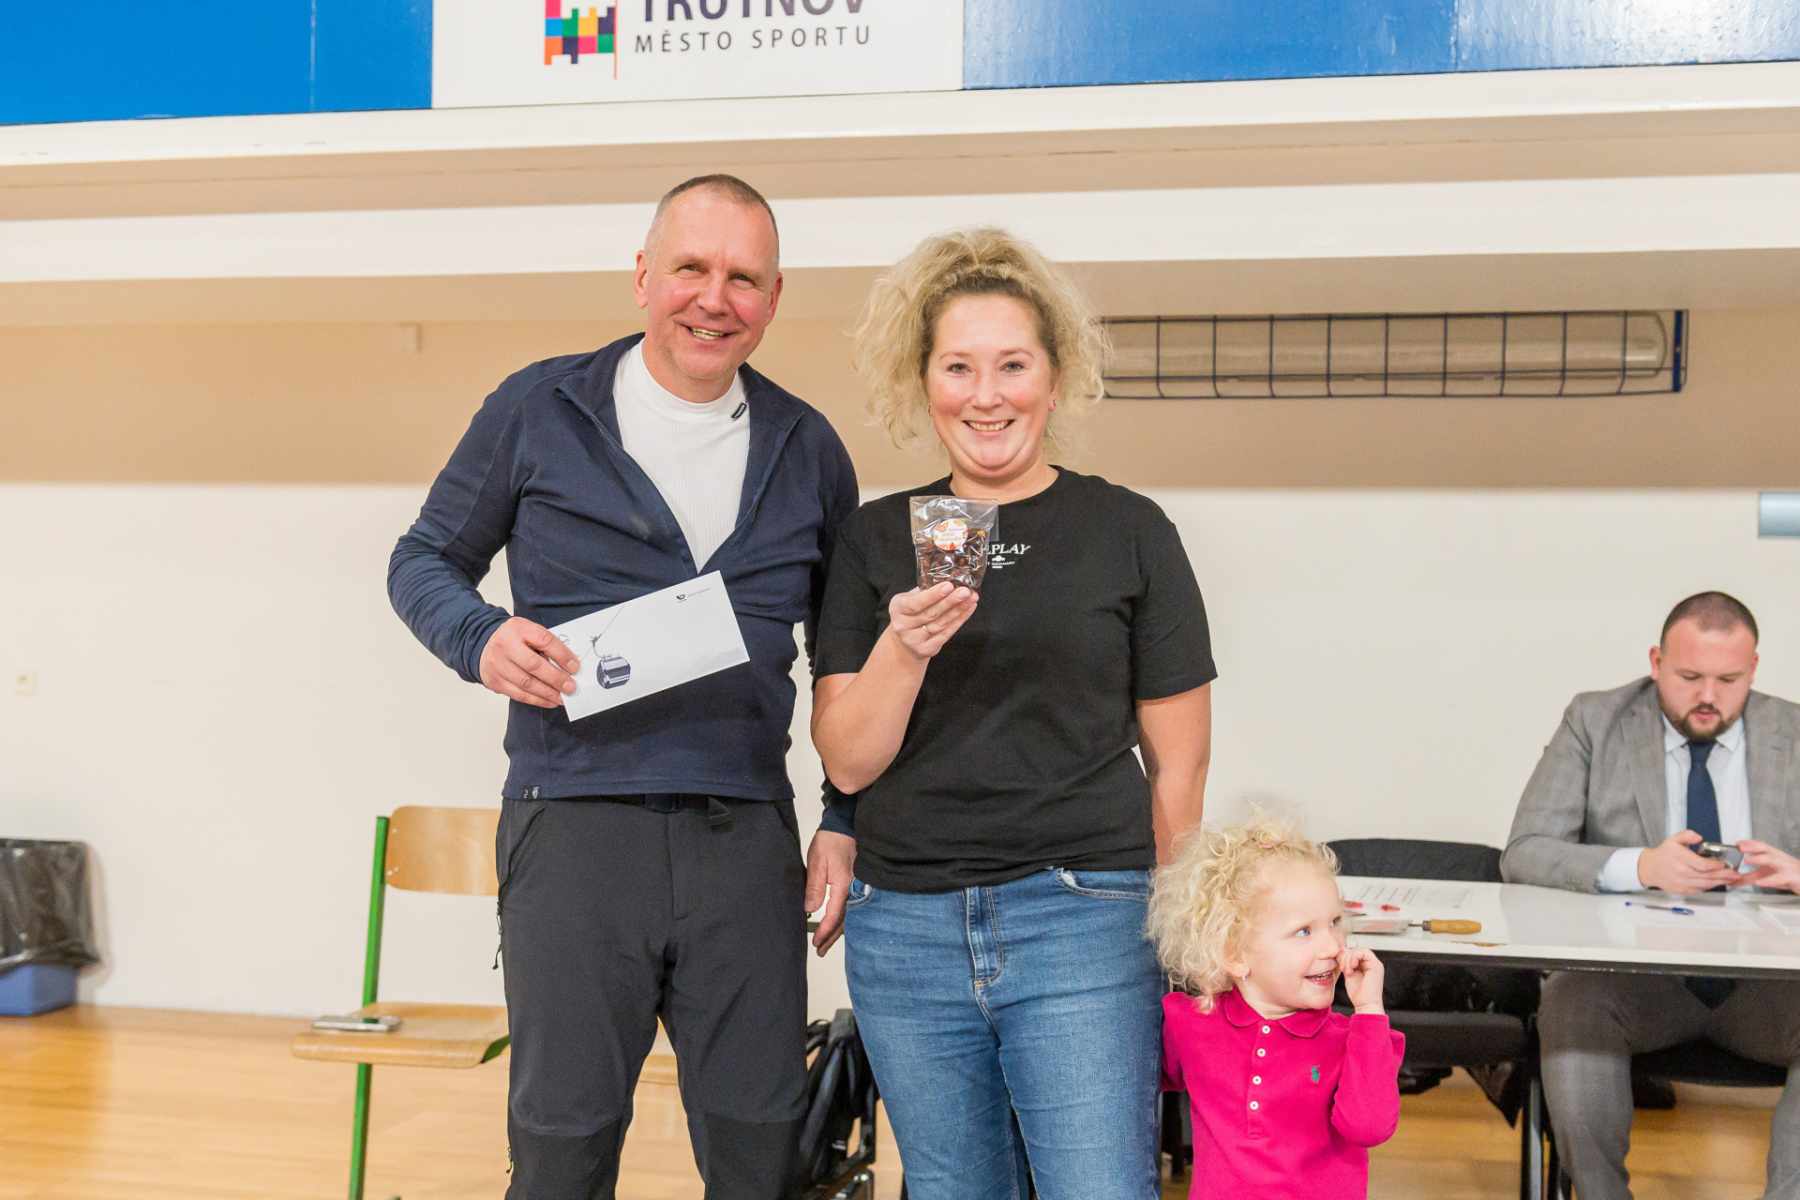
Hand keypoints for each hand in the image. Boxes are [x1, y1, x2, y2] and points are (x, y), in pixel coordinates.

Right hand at [478, 616, 578, 707]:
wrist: (484, 643)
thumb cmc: (514, 638)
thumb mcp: (529, 631)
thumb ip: (547, 644)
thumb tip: (569, 665)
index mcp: (518, 628)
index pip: (544, 641)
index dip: (562, 655)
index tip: (575, 667)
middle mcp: (505, 645)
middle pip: (534, 665)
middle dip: (556, 678)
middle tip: (571, 686)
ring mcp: (498, 664)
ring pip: (526, 683)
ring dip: (548, 693)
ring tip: (563, 697)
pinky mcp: (495, 681)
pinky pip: (519, 694)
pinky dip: (537, 700)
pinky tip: (549, 701)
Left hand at [804, 830, 856, 954]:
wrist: (845, 825)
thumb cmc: (831, 840)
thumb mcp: (817, 861)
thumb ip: (815, 886)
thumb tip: (810, 909)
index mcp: (844, 885)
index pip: (834, 915)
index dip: (825, 931)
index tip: (816, 942)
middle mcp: (856, 889)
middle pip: (845, 920)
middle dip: (832, 937)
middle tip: (820, 950)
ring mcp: (860, 887)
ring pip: (851, 915)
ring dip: (839, 930)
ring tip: (827, 942)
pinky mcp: (860, 884)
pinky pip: (854, 907)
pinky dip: (846, 919)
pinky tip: (840, 924)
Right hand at [886, 583, 977, 660]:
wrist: (904, 641)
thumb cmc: (911, 613)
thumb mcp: (911, 598)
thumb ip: (925, 590)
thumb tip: (950, 578)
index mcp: (898, 608)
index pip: (916, 603)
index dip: (933, 595)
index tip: (949, 586)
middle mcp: (902, 625)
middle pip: (931, 613)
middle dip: (951, 601)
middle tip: (965, 591)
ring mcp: (913, 640)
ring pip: (941, 623)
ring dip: (958, 610)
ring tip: (971, 599)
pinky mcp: (926, 649)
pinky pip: (946, 634)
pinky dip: (959, 621)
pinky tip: (968, 609)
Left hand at [1340, 947, 1384, 1014]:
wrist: (1366, 1005)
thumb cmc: (1358, 994)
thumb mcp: (1349, 974)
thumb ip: (1347, 963)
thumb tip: (1342, 951)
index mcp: (1366, 966)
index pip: (1354, 953)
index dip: (1345, 956)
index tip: (1340, 967)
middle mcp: (1372, 964)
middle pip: (1356, 950)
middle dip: (1345, 958)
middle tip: (1342, 969)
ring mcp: (1375, 964)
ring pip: (1359, 950)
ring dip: (1349, 959)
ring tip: (1347, 972)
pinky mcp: (1376, 965)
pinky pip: (1363, 952)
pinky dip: (1354, 958)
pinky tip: (1352, 969)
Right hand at [1637, 830, 1744, 893]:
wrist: (1650, 868)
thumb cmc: (1663, 855)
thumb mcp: (1673, 839)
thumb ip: (1686, 835)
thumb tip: (1698, 837)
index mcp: (1680, 858)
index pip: (1702, 865)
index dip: (1716, 866)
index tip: (1725, 864)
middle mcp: (1681, 872)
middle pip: (1707, 876)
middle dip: (1724, 875)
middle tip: (1735, 873)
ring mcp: (1682, 882)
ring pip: (1706, 884)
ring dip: (1720, 882)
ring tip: (1731, 879)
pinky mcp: (1683, 890)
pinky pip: (1700, 889)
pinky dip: (1710, 886)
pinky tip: (1717, 883)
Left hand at [1735, 839, 1799, 893]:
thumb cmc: (1788, 876)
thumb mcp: (1766, 876)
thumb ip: (1749, 878)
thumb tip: (1732, 880)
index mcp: (1773, 856)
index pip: (1760, 846)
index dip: (1748, 843)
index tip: (1737, 843)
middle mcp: (1779, 859)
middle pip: (1766, 849)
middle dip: (1752, 846)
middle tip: (1740, 847)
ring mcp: (1786, 867)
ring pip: (1774, 860)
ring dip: (1760, 858)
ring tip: (1747, 859)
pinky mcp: (1792, 878)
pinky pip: (1780, 878)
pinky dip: (1768, 880)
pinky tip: (1759, 882)